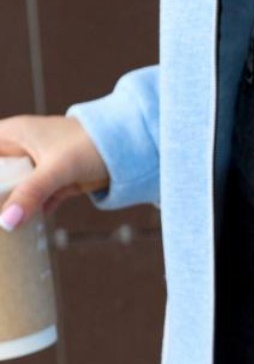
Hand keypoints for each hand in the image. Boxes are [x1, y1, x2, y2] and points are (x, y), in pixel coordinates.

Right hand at [0, 114, 109, 230]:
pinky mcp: (55, 183)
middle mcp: (22, 148)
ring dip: (7, 205)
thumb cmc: (91, 144)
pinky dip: (28, 212)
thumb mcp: (56, 169)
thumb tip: (6, 221)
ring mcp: (38, 167)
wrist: (130, 148)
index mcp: (14, 134)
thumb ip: (31, 194)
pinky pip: (33, 200)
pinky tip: (19, 230)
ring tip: (2, 226)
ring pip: (13, 189)